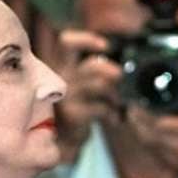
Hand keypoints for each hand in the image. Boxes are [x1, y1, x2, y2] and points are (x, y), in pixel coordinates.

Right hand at [56, 29, 122, 155]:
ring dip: (114, 95)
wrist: (58, 137)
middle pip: (91, 66)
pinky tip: (114, 118)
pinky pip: (102, 108)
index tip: (106, 46)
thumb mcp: (77, 82)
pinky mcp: (73, 114)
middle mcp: (60, 77)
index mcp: (60, 65)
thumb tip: (118, 67)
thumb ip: (91, 70)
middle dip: (111, 70)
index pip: (67, 43)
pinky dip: (113, 113)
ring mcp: (66, 96)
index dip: (87, 40)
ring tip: (116, 104)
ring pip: (101, 86)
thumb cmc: (73, 105)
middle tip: (119, 78)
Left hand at [127, 72, 177, 177]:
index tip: (138, 100)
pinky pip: (152, 151)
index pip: (160, 122)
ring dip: (137, 128)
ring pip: (147, 142)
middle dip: (136, 119)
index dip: (145, 112)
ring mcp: (174, 159)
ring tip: (133, 115)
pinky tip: (143, 129)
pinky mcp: (172, 166)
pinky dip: (145, 139)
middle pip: (148, 132)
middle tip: (131, 105)